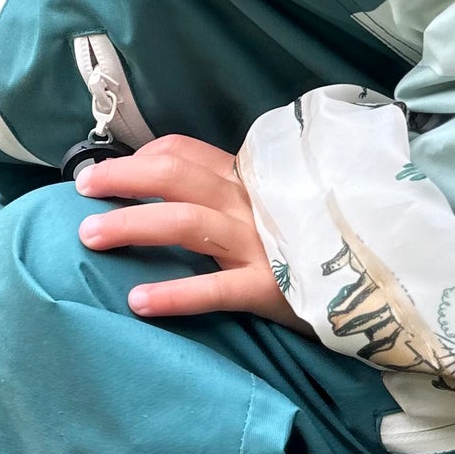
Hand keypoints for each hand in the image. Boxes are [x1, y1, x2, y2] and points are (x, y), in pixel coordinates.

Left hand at [75, 134, 306, 325]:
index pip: (183, 151)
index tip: (107, 176)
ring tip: (88, 238)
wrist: (372, 284)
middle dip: (121, 179)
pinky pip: (215, 289)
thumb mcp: (268, 204)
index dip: (138, 159)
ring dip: (132, 226)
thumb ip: (222, 193)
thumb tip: (157, 182)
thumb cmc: (305, 243)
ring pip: (186, 222)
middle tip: (82, 192)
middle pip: (175, 176)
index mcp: (245, 179)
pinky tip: (137, 301)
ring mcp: (260, 244)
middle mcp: (249, 202)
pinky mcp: (270, 289)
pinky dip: (174, 294)